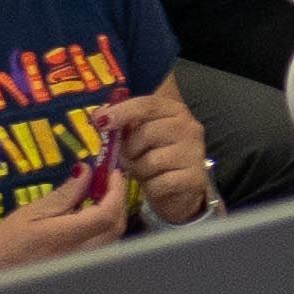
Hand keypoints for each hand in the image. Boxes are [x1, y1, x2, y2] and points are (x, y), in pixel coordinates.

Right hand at [0, 158, 132, 278]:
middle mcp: (81, 255)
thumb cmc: (2, 245)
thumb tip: (86, 173)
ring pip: (111, 238)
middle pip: (116, 227)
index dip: (116, 191)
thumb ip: (62, 195)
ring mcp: (81, 265)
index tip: (113, 172)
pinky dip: (102, 229)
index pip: (107, 214)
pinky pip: (101, 247)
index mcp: (67, 237)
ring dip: (111, 214)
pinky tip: (86, 218)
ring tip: (97, 195)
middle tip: (108, 180)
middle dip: (117, 200)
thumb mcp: (29, 213)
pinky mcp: (77, 270)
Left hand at [95, 83, 217, 222]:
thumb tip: (98, 117)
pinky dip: (150, 187)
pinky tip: (154, 184)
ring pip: (151, 161)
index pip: (146, 105)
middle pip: (147, 133)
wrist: (180, 189)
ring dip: (139, 170)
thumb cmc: (156, 156)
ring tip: (142, 172)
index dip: (121, 112)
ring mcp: (195, 153)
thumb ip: (124, 124)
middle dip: (129, 148)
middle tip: (127, 157)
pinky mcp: (195, 178)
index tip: (100, 122)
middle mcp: (189, 128)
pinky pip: (160, 183)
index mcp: (175, 110)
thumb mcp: (140, 135)